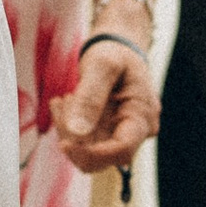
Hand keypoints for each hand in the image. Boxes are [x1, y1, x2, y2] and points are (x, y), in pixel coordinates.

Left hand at [54, 37, 161, 174]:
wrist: (116, 50)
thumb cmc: (114, 53)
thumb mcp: (102, 65)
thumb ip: (90, 96)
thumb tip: (77, 132)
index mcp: (143, 116)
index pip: (122, 150)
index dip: (93, 154)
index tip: (65, 143)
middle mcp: (136, 131)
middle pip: (102, 156)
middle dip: (75, 137)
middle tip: (62, 102)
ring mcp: (121, 134)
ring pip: (88, 152)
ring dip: (68, 130)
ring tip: (63, 99)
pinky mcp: (106, 134)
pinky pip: (83, 143)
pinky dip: (68, 127)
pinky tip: (63, 103)